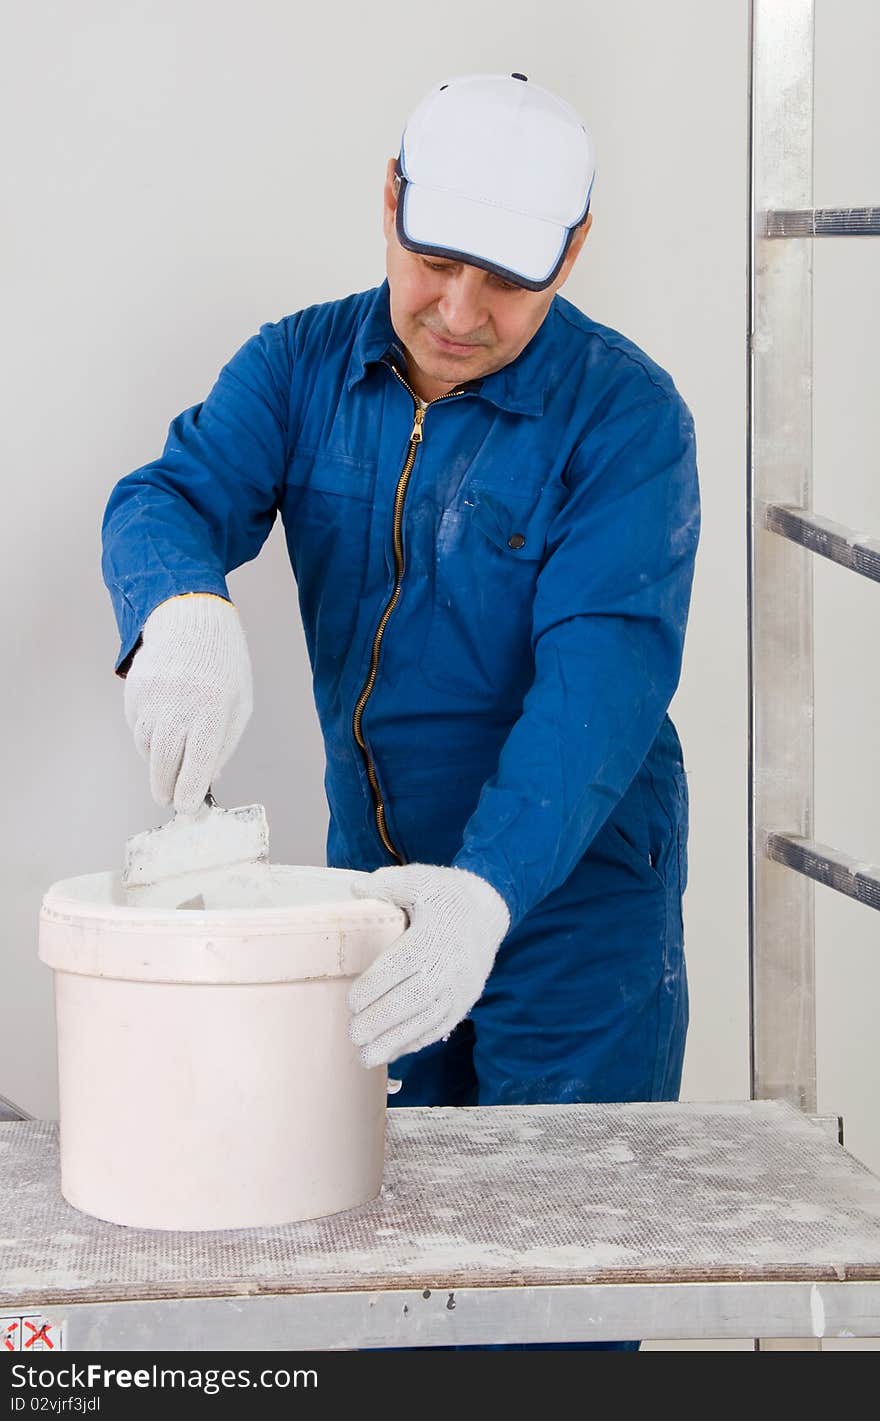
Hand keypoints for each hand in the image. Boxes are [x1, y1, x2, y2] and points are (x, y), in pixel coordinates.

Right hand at [123, 594, 252, 813]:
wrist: (191, 619)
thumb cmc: (224, 664)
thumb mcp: (238, 703)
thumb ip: (223, 742)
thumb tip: (208, 777)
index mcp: (211, 710)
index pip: (196, 763)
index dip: (189, 792)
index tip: (187, 808)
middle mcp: (178, 705)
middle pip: (164, 762)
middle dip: (165, 787)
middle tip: (169, 799)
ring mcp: (152, 698)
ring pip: (146, 746)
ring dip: (156, 762)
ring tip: (169, 760)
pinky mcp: (134, 691)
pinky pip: (136, 726)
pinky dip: (147, 736)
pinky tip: (161, 728)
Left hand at [347, 864, 510, 1067]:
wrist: (489, 909)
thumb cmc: (447, 895)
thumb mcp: (419, 879)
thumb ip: (387, 883)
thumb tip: (356, 888)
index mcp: (431, 938)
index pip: (399, 968)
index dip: (374, 988)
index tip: (352, 1001)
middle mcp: (447, 967)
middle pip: (411, 1001)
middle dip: (380, 1022)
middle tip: (353, 1035)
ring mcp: (458, 988)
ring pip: (426, 1020)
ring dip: (395, 1042)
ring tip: (367, 1057)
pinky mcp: (464, 1000)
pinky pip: (440, 1026)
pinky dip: (416, 1041)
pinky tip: (394, 1052)